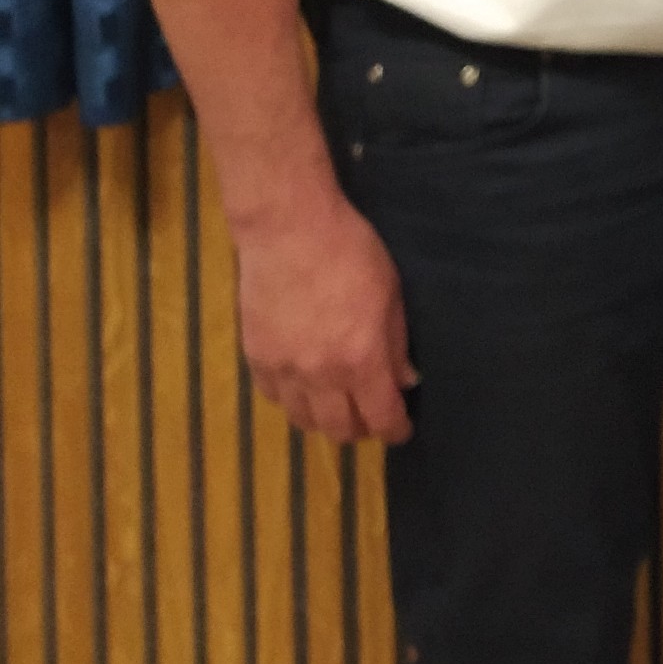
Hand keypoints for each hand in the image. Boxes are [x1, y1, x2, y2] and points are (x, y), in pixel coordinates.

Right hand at [233, 195, 416, 443]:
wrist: (289, 231)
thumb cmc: (352, 252)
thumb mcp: (391, 295)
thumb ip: (396, 343)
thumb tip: (405, 379)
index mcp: (361, 359)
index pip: (380, 416)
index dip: (394, 431)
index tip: (401, 432)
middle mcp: (320, 374)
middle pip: (338, 428)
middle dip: (361, 431)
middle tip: (372, 420)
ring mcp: (283, 369)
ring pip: (303, 419)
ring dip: (325, 421)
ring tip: (339, 409)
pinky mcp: (255, 357)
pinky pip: (274, 398)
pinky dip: (294, 402)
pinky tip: (305, 390)